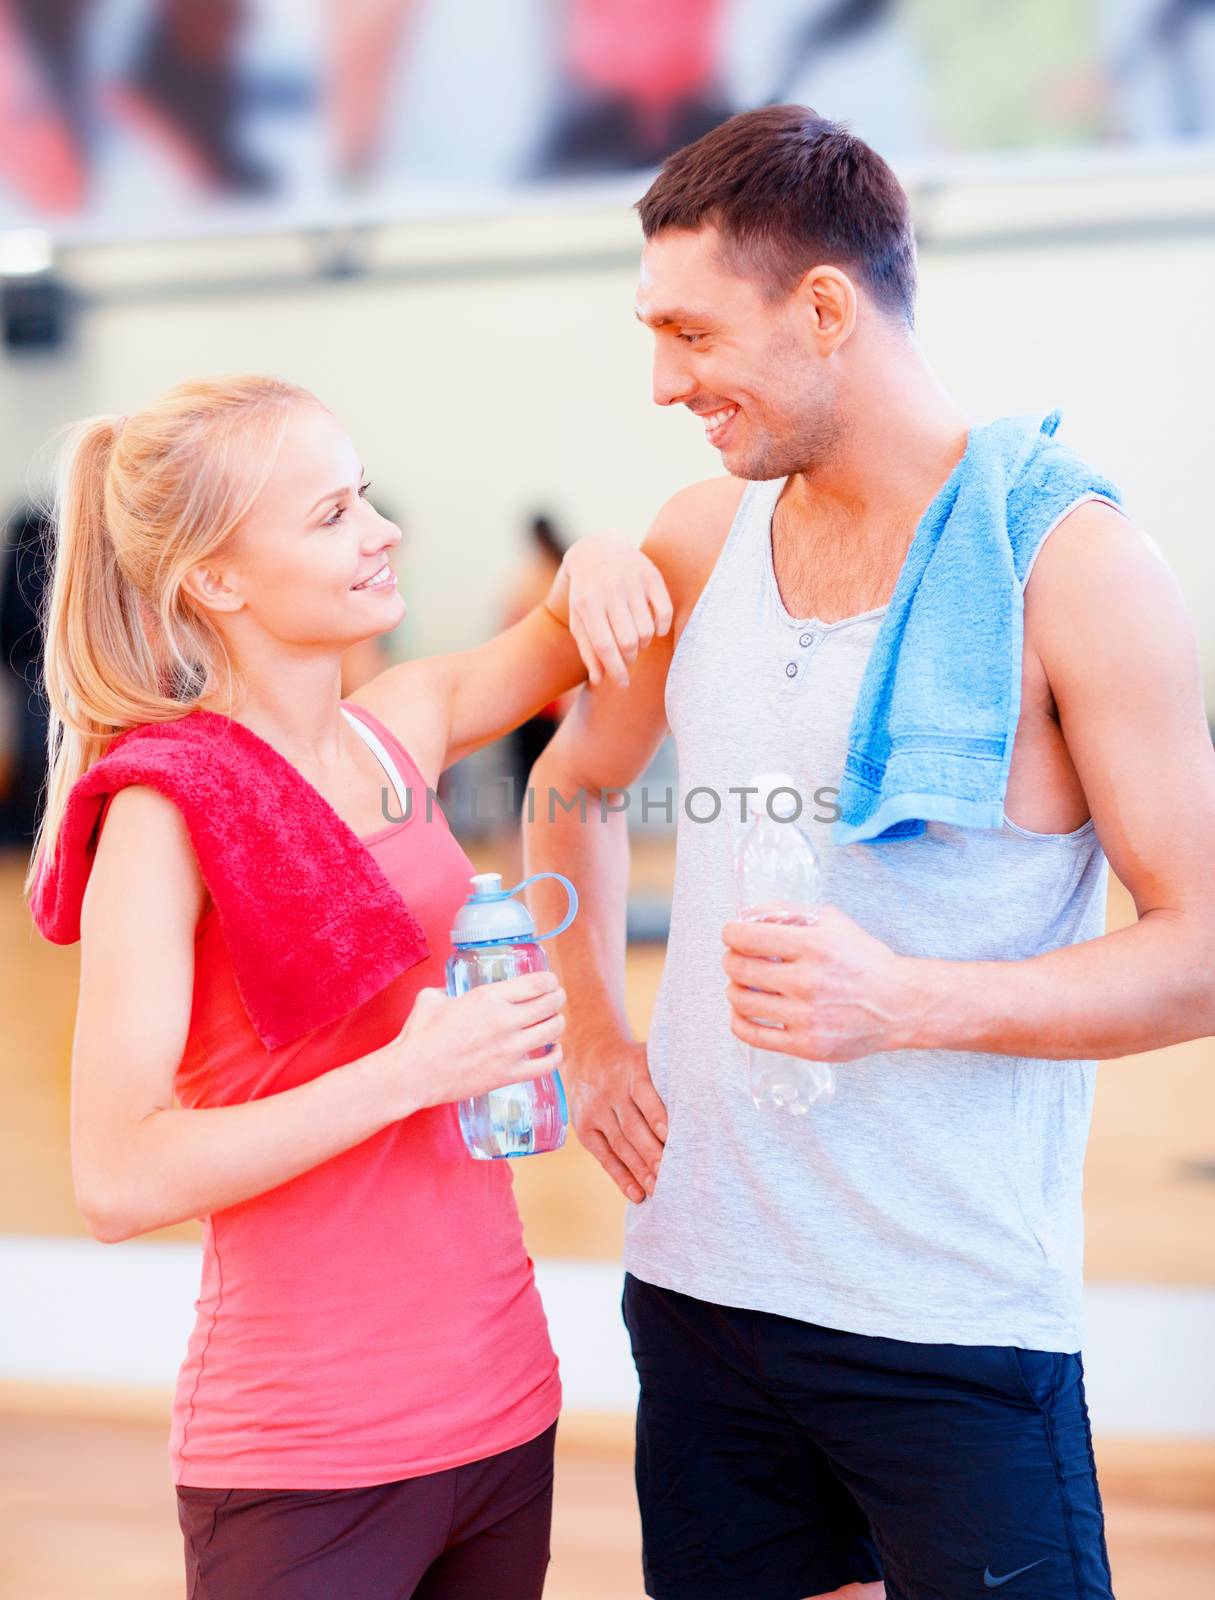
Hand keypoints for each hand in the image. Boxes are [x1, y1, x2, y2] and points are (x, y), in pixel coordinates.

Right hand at [387, 973, 565, 1112]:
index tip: (550, 982)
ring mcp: (510, 1049)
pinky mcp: (509, 1074)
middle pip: (550, 1003)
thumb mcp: (433, 997)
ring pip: (553, 1030)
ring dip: (558, 1022)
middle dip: (557, 998)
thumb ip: (449, 990)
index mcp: (488, 997)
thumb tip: (453, 993)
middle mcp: (505, 1020)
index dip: (549, 980)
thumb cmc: (420, 1035)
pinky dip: (556, 1055)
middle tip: (556, 998)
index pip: (537, 983)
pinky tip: (553, 1049)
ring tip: (554, 1021)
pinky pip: (547, 1065)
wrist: (414, 1073)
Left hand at [547, 533, 672, 688]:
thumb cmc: (586, 594)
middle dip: (630, 657)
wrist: (597, 550)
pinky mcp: (651, 575)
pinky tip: (653, 630)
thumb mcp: (579, 620)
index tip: (623, 684)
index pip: (605, 646)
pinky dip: (661, 628)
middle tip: (627, 656)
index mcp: (588, 603)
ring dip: (643, 643)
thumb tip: (599, 680)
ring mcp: (632, 581)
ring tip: (635, 639)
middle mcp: (610, 590)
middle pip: (628, 641)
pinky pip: (665, 612)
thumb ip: (588, 650)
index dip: (616, 670)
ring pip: (647, 630)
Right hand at [568, 1038, 666, 1202]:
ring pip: (620, 1145)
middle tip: (670, 1174)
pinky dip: (621, 1177)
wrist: (589, 1055)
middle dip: (651, 1152)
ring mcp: (596, 1111)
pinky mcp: (585, 1129)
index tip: (672, 1137)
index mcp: (633, 1070)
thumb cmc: (635, 1064)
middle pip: (632, 1126)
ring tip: (659, 1190)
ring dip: (640, 1170)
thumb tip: (712, 1102)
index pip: (645, 1095)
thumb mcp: (650, 1057)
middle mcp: (612, 1091)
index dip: (658, 1117)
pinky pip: (604, 1157)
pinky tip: (637, 1194)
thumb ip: (673, 1076)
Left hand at [722, 905, 922, 1061]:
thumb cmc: (864, 961)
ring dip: (734, 988)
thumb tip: (745, 915)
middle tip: (738, 958)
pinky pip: (752, 1034)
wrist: (900, 1005)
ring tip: (744, 984)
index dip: (731, 933)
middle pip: (739, 968)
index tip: (732, 934)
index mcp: (814, 946)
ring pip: (741, 1000)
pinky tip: (744, 1011)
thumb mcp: (832, 922)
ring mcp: (807, 1016)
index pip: (747, 937)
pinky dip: (739, 1020)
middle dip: (731, 959)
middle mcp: (809, 981)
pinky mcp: (806, 1045)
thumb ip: (788, 912)